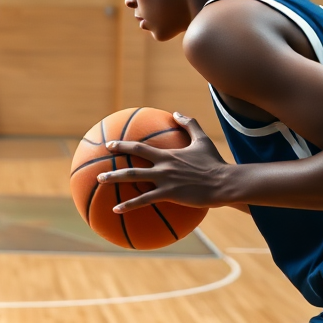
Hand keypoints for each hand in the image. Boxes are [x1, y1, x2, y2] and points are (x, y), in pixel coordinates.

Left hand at [97, 112, 233, 211]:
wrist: (224, 182)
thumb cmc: (214, 163)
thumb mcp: (202, 140)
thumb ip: (189, 124)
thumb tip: (176, 112)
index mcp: (167, 154)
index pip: (140, 147)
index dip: (123, 145)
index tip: (108, 145)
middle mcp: (162, 166)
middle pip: (132, 162)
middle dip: (113, 163)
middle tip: (98, 167)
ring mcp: (164, 180)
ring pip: (134, 179)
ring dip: (114, 181)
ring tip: (99, 183)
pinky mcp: (169, 195)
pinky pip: (144, 200)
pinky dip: (128, 205)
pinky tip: (115, 209)